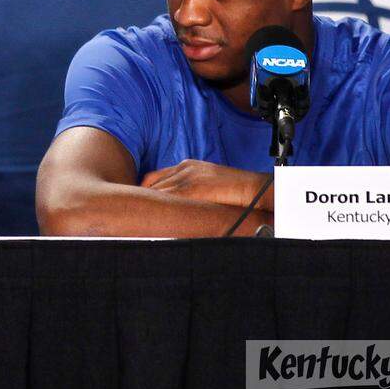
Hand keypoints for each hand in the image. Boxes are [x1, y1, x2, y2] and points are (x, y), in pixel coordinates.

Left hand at [141, 158, 270, 209]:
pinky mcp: (194, 186)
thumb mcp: (208, 187)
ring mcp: (188, 175)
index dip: (144, 193)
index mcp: (187, 165)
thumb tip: (178, 208)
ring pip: (157, 191)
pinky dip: (158, 208)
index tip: (137, 206)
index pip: (153, 178)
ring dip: (148, 206)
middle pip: (151, 184)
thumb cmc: (236, 192)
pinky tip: (152, 220)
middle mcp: (185, 167)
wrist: (256, 189)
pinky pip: (168, 197)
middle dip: (142, 201)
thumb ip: (191, 193)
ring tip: (138, 222)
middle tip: (133, 218)